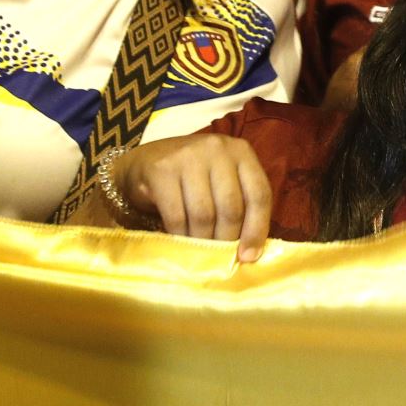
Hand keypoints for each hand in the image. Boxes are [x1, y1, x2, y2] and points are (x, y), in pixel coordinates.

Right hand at [114, 135, 273, 262]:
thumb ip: (240, 204)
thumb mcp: (223, 180)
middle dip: (226, 239)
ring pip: (204, 214)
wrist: (146, 161)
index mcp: (241, 151)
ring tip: (201, 252)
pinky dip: (181, 236)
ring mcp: (188, 156)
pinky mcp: (162, 170)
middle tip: (220, 256)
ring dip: (203, 240)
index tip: (248, 256)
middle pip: (231, 207)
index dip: (256, 229)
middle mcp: (217, 148)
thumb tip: (250, 253)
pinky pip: (177, 216)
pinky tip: (181, 242)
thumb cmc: (193, 178)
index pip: (259, 194)